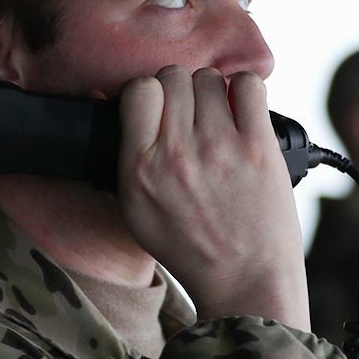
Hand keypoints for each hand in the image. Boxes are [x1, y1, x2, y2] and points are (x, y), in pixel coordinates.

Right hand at [117, 66, 308, 327]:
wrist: (245, 280)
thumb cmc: (190, 246)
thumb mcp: (136, 209)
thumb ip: (120, 153)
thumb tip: (100, 94)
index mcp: (139, 170)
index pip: (138, 90)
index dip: (151, 92)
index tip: (161, 108)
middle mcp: (175, 155)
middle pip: (174, 77)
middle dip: (182, 91)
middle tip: (193, 116)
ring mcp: (219, 148)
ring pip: (209, 78)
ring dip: (214, 92)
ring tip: (219, 120)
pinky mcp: (258, 147)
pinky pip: (249, 85)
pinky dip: (246, 91)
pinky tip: (244, 114)